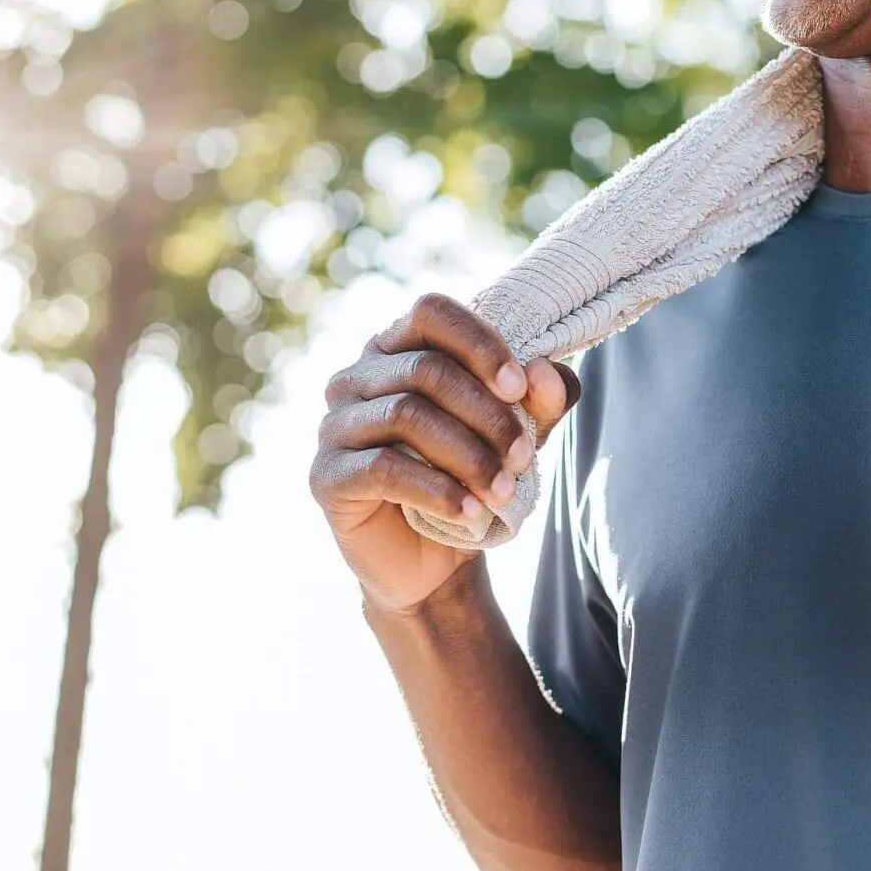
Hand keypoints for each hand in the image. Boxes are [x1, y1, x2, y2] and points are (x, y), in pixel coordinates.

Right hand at [311, 293, 579, 614]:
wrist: (432, 557)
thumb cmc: (471, 474)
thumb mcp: (519, 432)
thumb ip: (540, 398)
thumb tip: (543, 372)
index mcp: (398, 347)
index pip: (432, 313)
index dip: (479, 343)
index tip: (519, 387)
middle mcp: (357, 376)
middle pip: (426, 369)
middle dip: (486, 414)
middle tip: (523, 455)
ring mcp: (335, 424)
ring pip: (406, 415)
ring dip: (468, 454)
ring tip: (503, 490)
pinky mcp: (326, 475)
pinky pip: (383, 469)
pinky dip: (437, 490)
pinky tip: (471, 512)